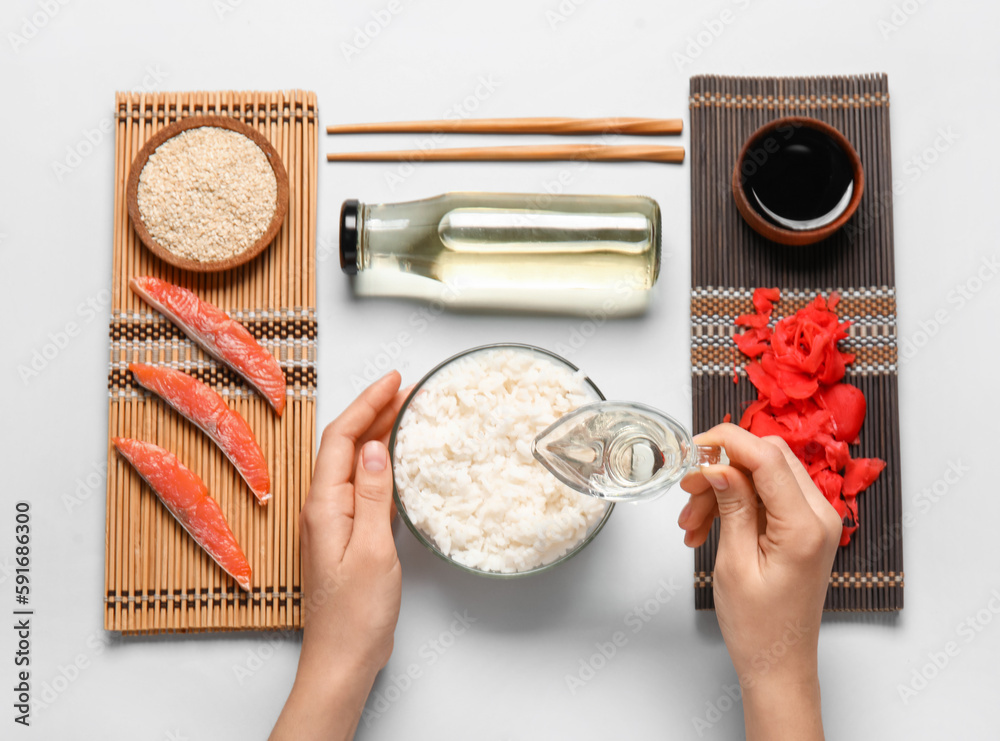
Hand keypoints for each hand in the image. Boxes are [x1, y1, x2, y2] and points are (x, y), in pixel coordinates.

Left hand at [271, 371, 408, 740]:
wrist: (342, 658)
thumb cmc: (355, 614)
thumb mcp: (372, 549)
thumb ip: (373, 496)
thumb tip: (376, 448)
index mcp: (323, 505)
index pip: (342, 437)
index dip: (367, 402)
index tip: (394, 381)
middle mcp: (323, 507)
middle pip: (346, 444)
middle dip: (375, 410)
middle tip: (409, 390)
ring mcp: (333, 521)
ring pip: (355, 463)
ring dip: (379, 434)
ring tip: (408, 413)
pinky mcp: (347, 535)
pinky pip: (363, 486)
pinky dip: (382, 465)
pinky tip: (398, 461)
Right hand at [678, 423, 840, 740]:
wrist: (780, 666)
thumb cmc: (759, 628)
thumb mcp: (735, 563)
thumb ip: (732, 505)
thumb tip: (717, 464)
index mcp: (806, 525)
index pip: (768, 456)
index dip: (727, 442)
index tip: (694, 446)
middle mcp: (820, 516)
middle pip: (768, 459)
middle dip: (722, 467)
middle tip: (687, 492)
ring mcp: (814, 522)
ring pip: (762, 476)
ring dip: (723, 490)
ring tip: (691, 525)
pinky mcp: (803, 529)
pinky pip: (767, 497)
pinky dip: (735, 503)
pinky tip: (706, 528)